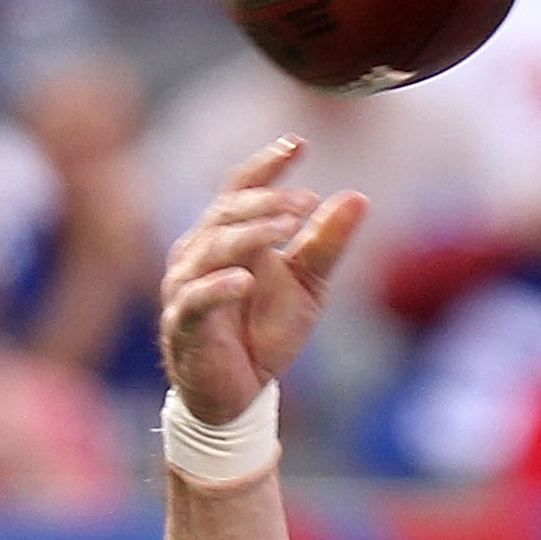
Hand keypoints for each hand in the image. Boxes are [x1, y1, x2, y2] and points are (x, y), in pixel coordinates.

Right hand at [160, 137, 366, 422]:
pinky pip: (196, 299)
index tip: (299, 144)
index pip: (240, 188)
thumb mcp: (307, 286)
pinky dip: (218, 287)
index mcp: (226, 235)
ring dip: (249, 235)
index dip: (267, 165)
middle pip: (227, 212)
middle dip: (267, 203)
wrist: (241, 395)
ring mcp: (185, 287)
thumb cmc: (266, 334)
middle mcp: (199, 252)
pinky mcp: (182, 325)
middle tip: (307, 204)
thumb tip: (358, 198)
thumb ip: (326, 244)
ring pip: (212, 248)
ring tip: (288, 229)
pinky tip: (245, 280)